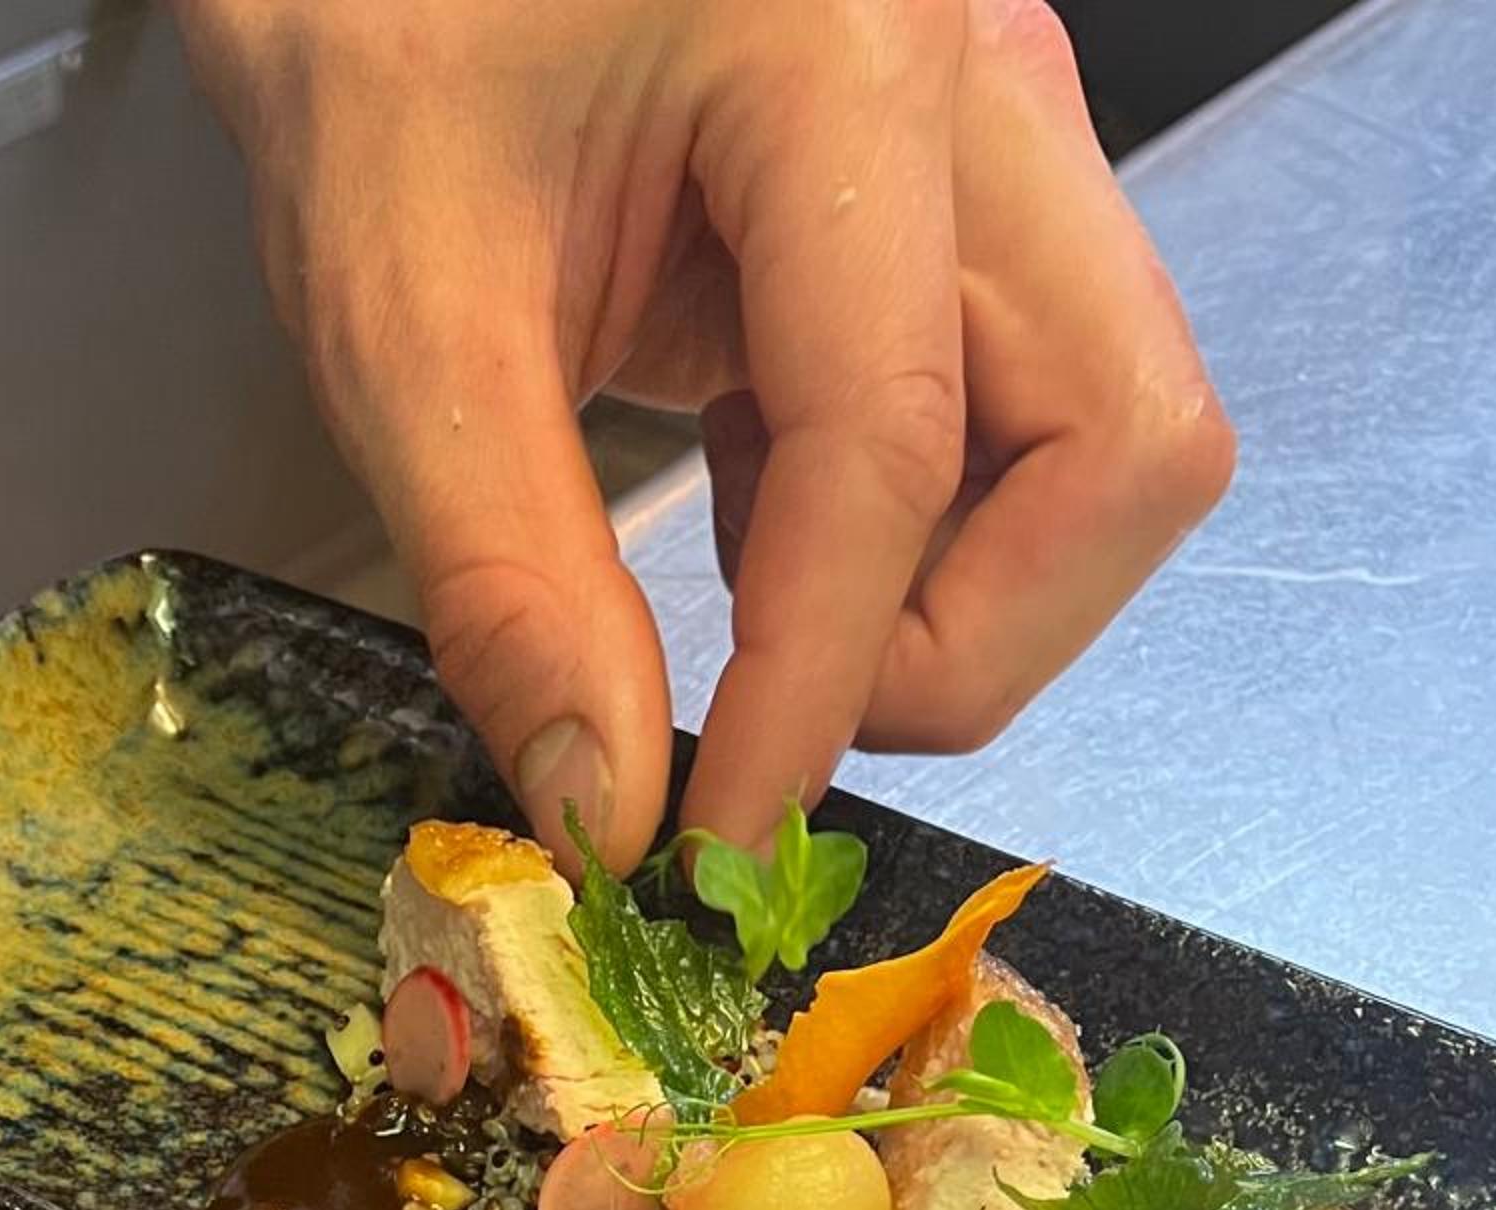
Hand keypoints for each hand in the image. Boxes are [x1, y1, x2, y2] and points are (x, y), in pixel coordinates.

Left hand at [177, 0, 1233, 864]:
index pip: (903, 443)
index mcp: (844, 55)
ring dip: (954, 596)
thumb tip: (609, 813)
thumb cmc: (373, 45)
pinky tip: (753, 519)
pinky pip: (1019, 420)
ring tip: (753, 611)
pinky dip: (906, 532)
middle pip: (1122, 443)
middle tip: (776, 717)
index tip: (720, 844)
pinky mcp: (962, 206)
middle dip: (965, 642)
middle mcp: (984, 83)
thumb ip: (508, 579)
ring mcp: (998, 139)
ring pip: (1108, 443)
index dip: (821, 686)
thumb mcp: (399, 321)